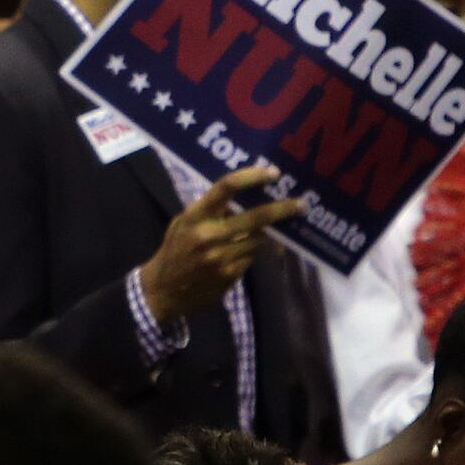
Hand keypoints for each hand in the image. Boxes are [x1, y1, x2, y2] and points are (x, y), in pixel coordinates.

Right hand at [138, 167, 304, 321]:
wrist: (163, 291)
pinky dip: (254, 251)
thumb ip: (210, 210)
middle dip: (282, 209)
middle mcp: (209, 235)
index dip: (252, 177)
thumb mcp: (183, 223)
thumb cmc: (174, 250)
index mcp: (195, 216)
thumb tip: (243, 196)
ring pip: (259, 239)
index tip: (272, 173)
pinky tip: (247, 250)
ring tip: (274, 228)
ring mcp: (221, 257)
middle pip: (256, 217)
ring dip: (266, 233)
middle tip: (302, 204)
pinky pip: (252, 257)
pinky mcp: (230, 275)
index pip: (226, 187)